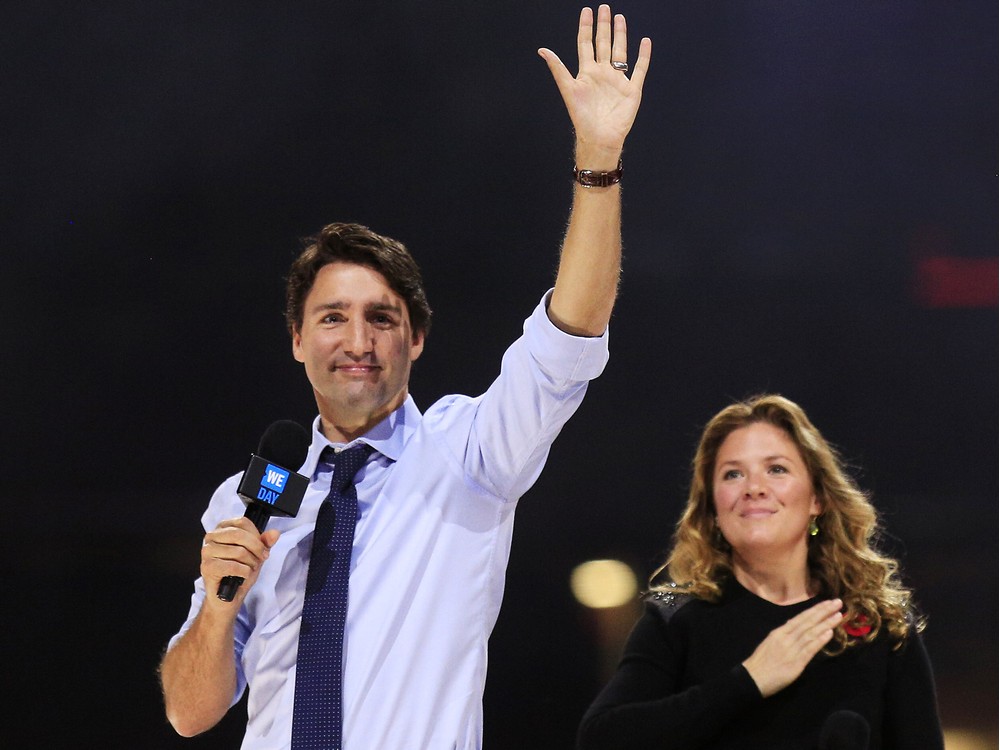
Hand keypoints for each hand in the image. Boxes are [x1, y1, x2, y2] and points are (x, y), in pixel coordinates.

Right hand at [200, 517, 280, 604]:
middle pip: (240, 534)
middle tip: (260, 559)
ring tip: (249, 569)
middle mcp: (211, 537)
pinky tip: (243, 575)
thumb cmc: (239, 573)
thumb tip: (274, 533)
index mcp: (223, 528)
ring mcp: (207, 551)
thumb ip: (265, 542)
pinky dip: (243, 572)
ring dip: (250, 563)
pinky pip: (233, 566)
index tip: (263, 548)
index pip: (243, 522)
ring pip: (238, 551)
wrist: (228, 597)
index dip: (257, 536)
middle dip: (256, 549)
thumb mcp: (256, 554)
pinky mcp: (207, 567)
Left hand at [538, 5, 651, 164]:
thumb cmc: (582, 116)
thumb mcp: (568, 88)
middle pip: (603, 44)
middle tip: (604, 8)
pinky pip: (639, 69)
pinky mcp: (632, 89)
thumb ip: (558, 68)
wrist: (599, 136)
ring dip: (620, 35)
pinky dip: (643, 56)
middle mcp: (602, 73)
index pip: (586, 44)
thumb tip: (542, 50)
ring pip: (620, 52)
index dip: (586, 28)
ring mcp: (617, 80)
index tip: (587, 11)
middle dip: (604, 26)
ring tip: (620, 18)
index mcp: (587, 72)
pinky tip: (644, 42)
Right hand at [742, 599, 842, 697]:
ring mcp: (791, 650)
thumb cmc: (760, 663)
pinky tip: (829, 633)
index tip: (827, 603)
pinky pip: (809, 649)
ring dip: (826, 624)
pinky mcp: (796, 663)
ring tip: (838, 615)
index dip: (815, 610)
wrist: (752, 679)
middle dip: (823, 612)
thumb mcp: (769, 643)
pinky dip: (820, 640)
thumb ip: (783, 635)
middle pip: (807, 622)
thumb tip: (794, 625)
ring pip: (811, 634)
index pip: (800, 618)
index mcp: (779, 632)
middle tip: (837, 602)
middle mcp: (786, 638)